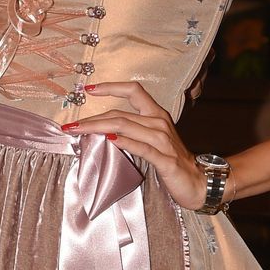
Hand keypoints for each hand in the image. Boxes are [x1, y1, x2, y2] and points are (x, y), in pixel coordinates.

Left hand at [63, 80, 206, 208]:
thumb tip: (104, 132)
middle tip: (69, 125)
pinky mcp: (165, 160)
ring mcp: (163, 140)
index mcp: (156, 116)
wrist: (200, 182)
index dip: (111, 87)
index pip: (134, 91)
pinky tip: (110, 141)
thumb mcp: (152, 142)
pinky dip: (125, 142)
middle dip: (92, 119)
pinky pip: (142, 148)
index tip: (89, 89)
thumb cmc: (173, 163)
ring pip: (126, 127)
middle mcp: (159, 123)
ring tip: (79, 131)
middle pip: (120, 114)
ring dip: (99, 128)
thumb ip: (133, 134)